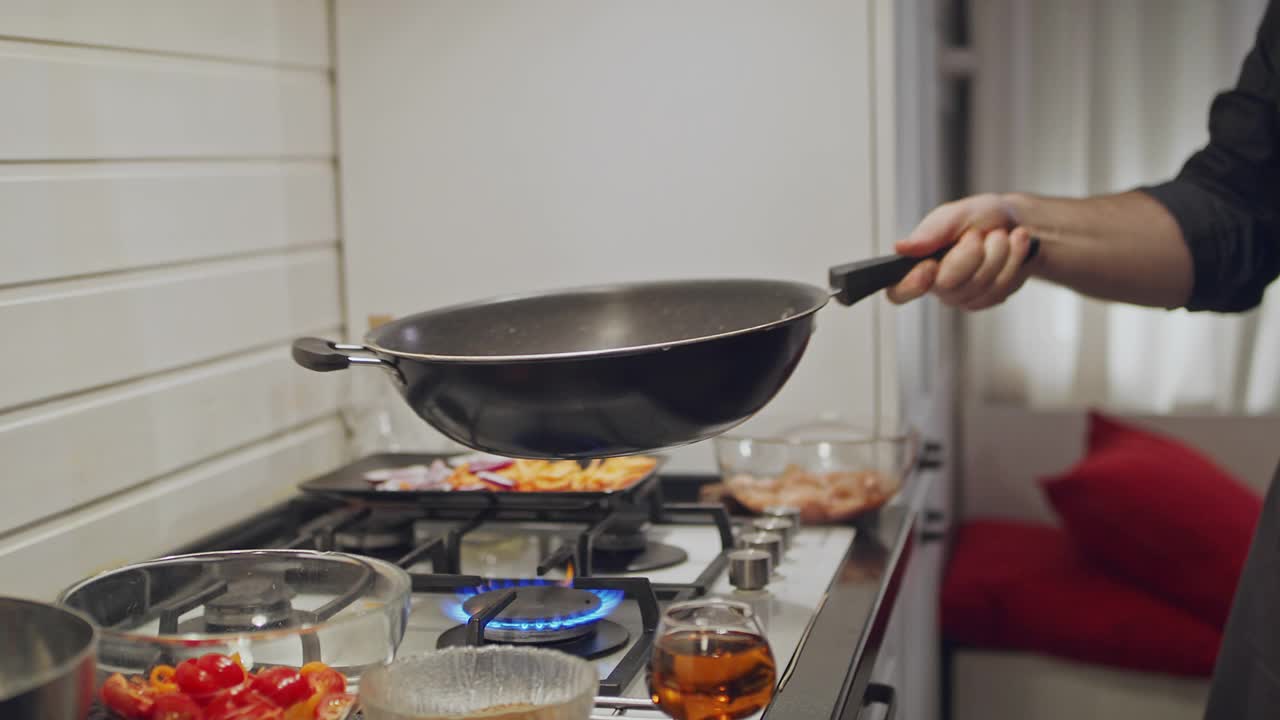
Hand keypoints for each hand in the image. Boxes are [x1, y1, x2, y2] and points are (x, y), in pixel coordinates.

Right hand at [886, 193, 1037, 309]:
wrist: (1016, 222)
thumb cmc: (981, 216)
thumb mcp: (956, 214)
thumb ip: (931, 231)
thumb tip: (900, 248)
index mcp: (918, 263)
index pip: (898, 291)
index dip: (911, 285)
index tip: (929, 266)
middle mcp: (936, 285)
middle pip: (948, 284)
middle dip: (972, 252)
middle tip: (978, 233)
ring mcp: (962, 296)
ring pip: (980, 286)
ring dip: (998, 252)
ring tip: (999, 235)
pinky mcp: (987, 300)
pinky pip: (1001, 289)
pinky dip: (1012, 261)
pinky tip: (1013, 245)